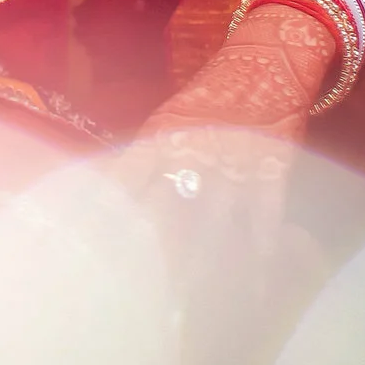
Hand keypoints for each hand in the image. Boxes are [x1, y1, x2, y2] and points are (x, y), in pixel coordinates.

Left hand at [117, 4, 331, 272]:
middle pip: (166, 212)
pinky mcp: (271, 167)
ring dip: (207, 263)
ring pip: (215, 221)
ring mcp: (233, 161)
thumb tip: (103, 193)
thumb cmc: (208, 100)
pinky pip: (264, 215)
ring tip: (196, 303)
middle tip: (141, 296)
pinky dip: (260, 248)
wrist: (265, 60)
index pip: (124, 186)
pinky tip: (255, 279)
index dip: (107, 223)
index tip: (93, 258)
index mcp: (160, 140)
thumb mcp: (165, 121)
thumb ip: (138, 160)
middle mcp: (192, 152)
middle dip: (153, 255)